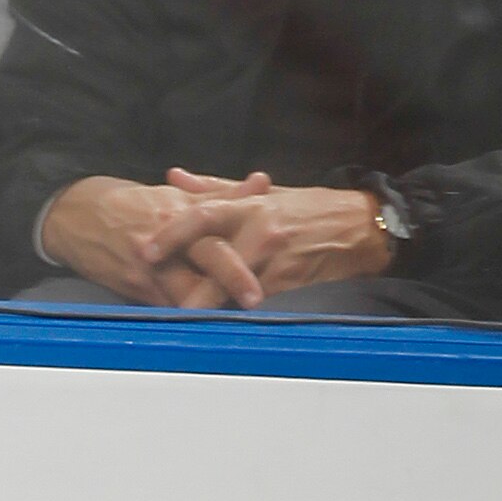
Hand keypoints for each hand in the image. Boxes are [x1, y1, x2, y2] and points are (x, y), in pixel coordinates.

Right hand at [38, 173, 263, 306]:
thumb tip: (261, 183)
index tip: (262, 271)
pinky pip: (165, 306)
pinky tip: (200, 318)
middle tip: (254, 298)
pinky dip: (184, 312)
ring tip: (231, 314)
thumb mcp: (175, 194)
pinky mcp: (132, 288)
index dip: (239, 256)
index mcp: (178, 213)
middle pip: (202, 264)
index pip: (215, 234)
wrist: (76, 216)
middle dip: (229, 282)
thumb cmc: (131, 205)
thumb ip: (221, 194)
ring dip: (209, 305)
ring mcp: (146, 269)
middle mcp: (164, 242)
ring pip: (184, 294)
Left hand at [137, 170, 393, 307]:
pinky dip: (222, 311)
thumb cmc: (303, 209)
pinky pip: (243, 302)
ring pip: (226, 289)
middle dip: (180, 282)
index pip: (204, 215)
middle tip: (150, 294)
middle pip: (211, 261)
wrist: (355, 228)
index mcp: (249, 207)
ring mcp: (271, 262)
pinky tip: (202, 323)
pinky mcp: (282, 285)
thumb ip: (213, 189)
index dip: (173, 234)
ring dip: (199, 304)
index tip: (146, 251)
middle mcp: (259, 234)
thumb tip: (173, 177)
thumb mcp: (261, 193)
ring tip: (169, 316)